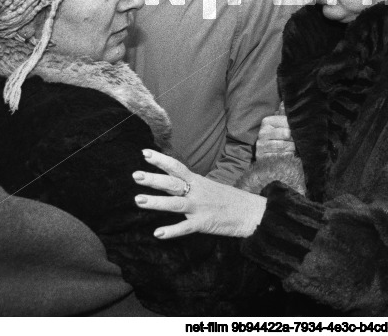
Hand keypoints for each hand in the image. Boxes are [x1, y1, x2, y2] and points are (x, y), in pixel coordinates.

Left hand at [133, 150, 266, 238]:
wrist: (251, 212)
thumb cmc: (230, 200)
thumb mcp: (209, 186)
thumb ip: (191, 185)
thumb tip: (171, 183)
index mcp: (198, 182)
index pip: (177, 167)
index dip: (161, 160)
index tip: (144, 153)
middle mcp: (197, 192)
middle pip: (172, 183)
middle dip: (153, 179)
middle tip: (135, 175)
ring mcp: (200, 207)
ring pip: (175, 203)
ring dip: (156, 202)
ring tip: (138, 200)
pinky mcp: (205, 223)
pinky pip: (186, 227)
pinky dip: (172, 231)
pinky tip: (158, 233)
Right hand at [256, 108, 293, 159]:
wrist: (264, 154)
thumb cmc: (275, 136)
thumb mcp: (278, 124)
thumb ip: (283, 114)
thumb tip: (284, 102)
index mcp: (267, 121)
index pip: (287, 122)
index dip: (294, 126)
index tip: (296, 129)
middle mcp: (262, 133)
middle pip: (287, 134)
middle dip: (294, 138)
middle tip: (295, 140)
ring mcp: (262, 146)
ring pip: (285, 146)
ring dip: (291, 148)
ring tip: (291, 148)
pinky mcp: (263, 158)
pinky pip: (282, 156)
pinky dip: (287, 156)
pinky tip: (286, 155)